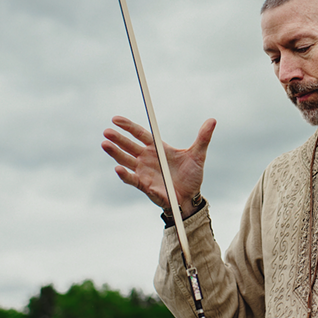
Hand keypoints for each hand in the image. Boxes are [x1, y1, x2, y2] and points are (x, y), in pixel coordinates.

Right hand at [101, 116, 216, 216]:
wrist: (191, 198)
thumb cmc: (192, 176)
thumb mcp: (198, 155)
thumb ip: (203, 138)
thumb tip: (212, 120)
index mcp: (157, 148)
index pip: (140, 134)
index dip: (128, 126)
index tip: (115, 119)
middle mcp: (147, 159)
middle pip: (129, 146)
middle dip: (118, 138)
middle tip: (106, 131)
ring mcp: (144, 172)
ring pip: (126, 161)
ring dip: (115, 153)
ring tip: (104, 144)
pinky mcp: (145, 186)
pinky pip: (132, 179)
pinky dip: (125, 175)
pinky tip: (117, 168)